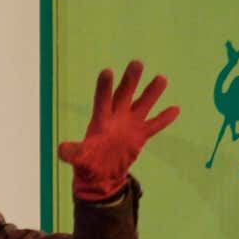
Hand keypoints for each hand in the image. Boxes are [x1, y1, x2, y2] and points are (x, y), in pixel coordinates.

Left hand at [57, 60, 180, 200]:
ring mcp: (129, 125)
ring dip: (152, 92)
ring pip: (142, 104)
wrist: (101, 176)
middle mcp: (116, 117)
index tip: (107, 71)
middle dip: (130, 80)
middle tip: (137, 63)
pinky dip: (164, 118)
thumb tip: (61, 150)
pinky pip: (155, 125)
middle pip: (124, 95)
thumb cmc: (86, 164)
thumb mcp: (78, 159)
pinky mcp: (140, 136)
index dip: (105, 87)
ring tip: (161, 78)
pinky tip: (176, 108)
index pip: (102, 100)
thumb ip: (72, 153)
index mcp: (100, 121)